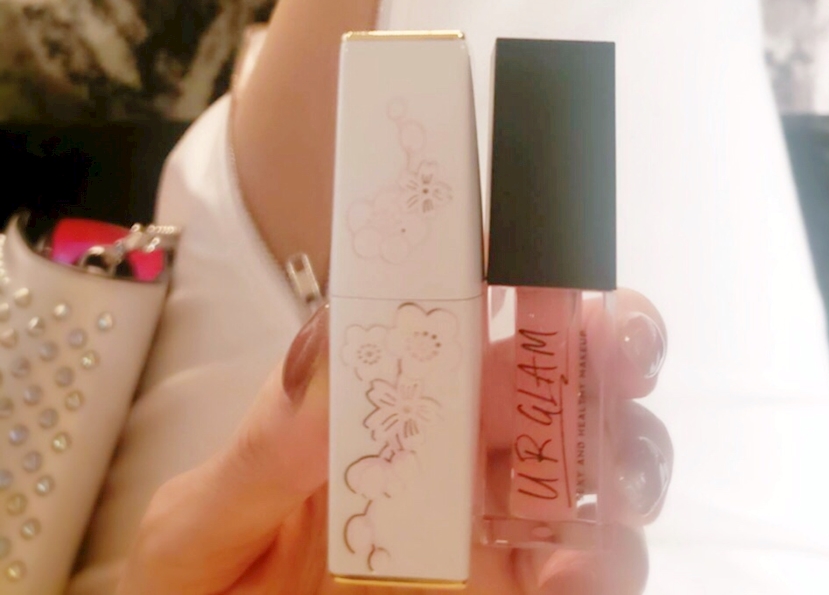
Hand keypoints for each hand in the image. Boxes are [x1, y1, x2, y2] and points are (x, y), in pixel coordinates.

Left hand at [118, 287, 669, 594]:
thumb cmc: (198, 583)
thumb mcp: (201, 521)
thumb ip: (260, 450)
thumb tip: (329, 369)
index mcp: (381, 406)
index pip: (464, 324)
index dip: (518, 283)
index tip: (549, 272)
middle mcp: (452, 460)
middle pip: (557, 383)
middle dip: (606, 351)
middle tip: (619, 351)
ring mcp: (488, 536)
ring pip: (592, 475)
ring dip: (622, 459)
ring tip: (607, 486)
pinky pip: (579, 571)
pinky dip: (600, 564)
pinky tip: (567, 572)